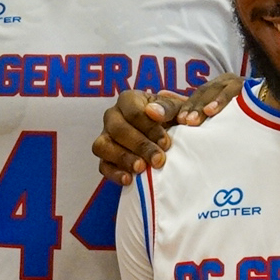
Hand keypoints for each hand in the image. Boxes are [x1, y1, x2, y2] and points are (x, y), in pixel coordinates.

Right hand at [90, 76, 242, 184]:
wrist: (169, 136)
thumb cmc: (172, 119)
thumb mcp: (177, 109)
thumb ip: (168, 107)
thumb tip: (153, 111)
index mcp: (128, 100)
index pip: (133, 112)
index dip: (149, 128)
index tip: (166, 143)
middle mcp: (113, 115)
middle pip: (118, 129)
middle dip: (139, 146)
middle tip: (158, 160)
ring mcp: (106, 136)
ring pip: (103, 146)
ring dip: (123, 158)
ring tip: (141, 168)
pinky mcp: (105, 157)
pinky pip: (103, 165)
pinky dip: (114, 173)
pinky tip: (129, 180)